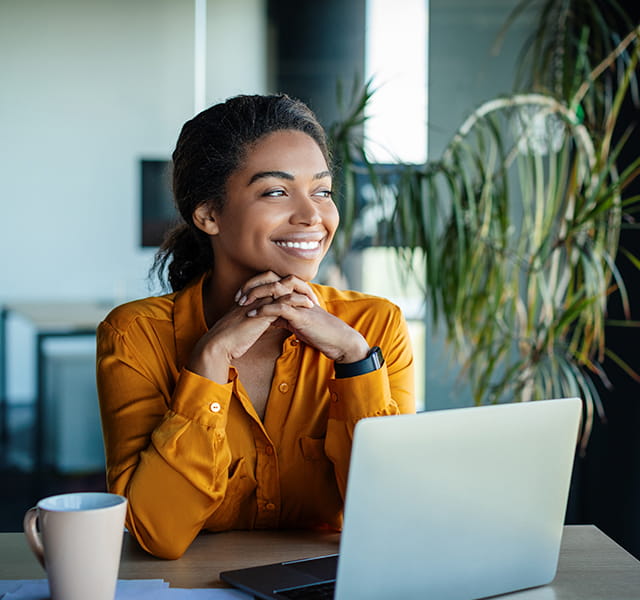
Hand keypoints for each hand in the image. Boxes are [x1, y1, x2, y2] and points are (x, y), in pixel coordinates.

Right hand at [187, 286, 312, 382]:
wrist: (219, 345)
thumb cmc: (230, 339)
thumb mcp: (245, 325)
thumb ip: (255, 319)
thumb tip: (266, 321)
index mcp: (250, 297)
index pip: (271, 283)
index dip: (287, 288)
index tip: (300, 296)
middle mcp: (255, 296)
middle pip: (279, 281)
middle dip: (296, 286)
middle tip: (310, 293)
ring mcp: (258, 302)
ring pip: (283, 289)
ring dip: (300, 292)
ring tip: (313, 300)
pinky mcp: (262, 313)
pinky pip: (284, 302)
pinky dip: (297, 303)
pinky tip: (308, 307)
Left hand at [237, 272, 369, 363]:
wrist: (337, 340)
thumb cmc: (318, 331)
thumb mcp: (296, 321)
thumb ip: (282, 317)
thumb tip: (267, 319)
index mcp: (295, 292)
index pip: (271, 279)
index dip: (254, 284)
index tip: (240, 295)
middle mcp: (297, 293)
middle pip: (270, 278)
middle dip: (251, 285)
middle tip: (237, 296)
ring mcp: (299, 302)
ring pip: (273, 289)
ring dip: (255, 295)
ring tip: (241, 303)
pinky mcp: (301, 314)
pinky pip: (279, 307)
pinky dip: (264, 310)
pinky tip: (253, 315)